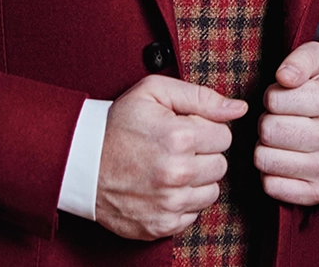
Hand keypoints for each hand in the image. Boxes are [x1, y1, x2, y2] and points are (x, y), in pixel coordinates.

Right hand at [95, 75, 246, 240]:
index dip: (206, 129)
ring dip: (196, 180)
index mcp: (179, 137)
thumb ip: (200, 96)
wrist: (80, 163)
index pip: (224, 136)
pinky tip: (162, 187)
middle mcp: (177, 173)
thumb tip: (238, 108)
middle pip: (220, 165)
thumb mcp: (153, 92)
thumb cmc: (117, 125)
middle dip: (203, 154)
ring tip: (170, 167)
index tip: (186, 129)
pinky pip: (193, 214)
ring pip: (211, 192)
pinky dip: (182, 202)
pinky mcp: (161, 225)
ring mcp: (169, 203)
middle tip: (176, 148)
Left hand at [255, 41, 318, 205]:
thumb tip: (284, 77)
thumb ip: (300, 59)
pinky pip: (271, 186)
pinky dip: (271, 173)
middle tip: (283, 120)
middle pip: (267, 130)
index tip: (287, 98)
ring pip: (264, 159)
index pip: (274, 99)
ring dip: (266, 148)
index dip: (273, 97)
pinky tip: (286, 160)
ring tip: (284, 139)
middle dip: (268, 122)